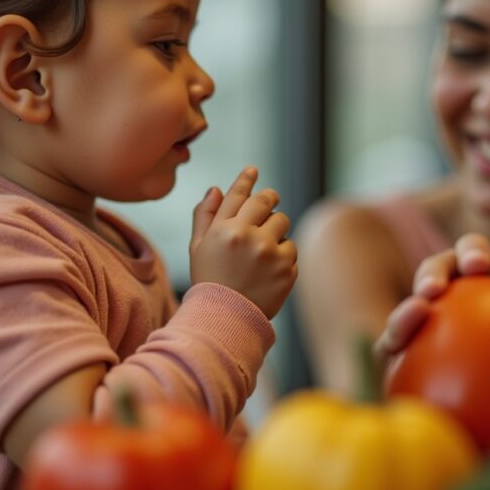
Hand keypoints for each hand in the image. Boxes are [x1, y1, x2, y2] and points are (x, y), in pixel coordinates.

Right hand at [189, 167, 297, 318]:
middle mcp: (248, 237)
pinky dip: (283, 256)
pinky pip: (291, 249)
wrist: (226, 319)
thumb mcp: (198, 248)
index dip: (246, 179)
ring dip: (276, 231)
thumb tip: (216, 188)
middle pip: (267, 202)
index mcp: (224, 230)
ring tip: (262, 250)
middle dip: (269, 200)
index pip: (239, 195)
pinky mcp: (287, 269)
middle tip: (269, 202)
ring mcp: (270, 253)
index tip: (253, 170)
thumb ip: (205, 216)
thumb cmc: (209, 280)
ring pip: (283, 223)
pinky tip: (268, 271)